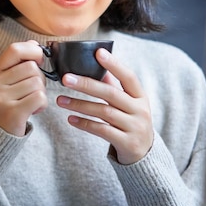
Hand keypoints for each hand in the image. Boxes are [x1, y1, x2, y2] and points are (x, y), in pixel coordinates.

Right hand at [0, 40, 48, 135]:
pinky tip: (33, 109)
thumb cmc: (7, 104)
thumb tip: (34, 44)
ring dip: (41, 93)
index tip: (38, 61)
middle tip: (32, 91)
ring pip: (37, 83)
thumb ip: (19, 63)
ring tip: (31, 101)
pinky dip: (42, 104)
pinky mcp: (13, 113)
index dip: (32, 51)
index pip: (14, 50)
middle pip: (31, 68)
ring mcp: (2, 99)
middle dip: (39, 78)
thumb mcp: (6, 81)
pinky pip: (39, 97)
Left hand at [56, 48, 152, 163]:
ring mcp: (134, 127)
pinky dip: (85, 124)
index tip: (98, 52)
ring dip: (80, 105)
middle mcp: (140, 110)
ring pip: (104, 112)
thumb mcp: (128, 103)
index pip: (128, 76)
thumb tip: (95, 64)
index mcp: (140, 96)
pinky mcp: (126, 142)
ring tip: (60, 100)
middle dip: (87, 84)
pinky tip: (70, 119)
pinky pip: (102, 130)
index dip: (114, 64)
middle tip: (66, 78)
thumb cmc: (131, 121)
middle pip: (111, 93)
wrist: (145, 153)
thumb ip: (113, 86)